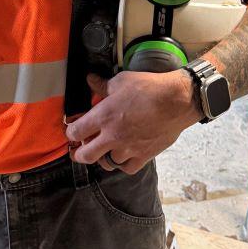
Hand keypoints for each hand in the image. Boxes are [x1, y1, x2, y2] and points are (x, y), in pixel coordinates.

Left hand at [66, 70, 201, 174]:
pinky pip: (127, 168)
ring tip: (104, 150)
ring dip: (103, 157)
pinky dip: (123, 164)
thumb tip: (90, 80)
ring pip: (107, 163)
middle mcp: (112, 136)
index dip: (70, 132)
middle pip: (86, 155)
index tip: (72, 131)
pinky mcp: (144, 156)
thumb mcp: (121, 80)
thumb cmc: (148, 88)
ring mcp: (128, 148)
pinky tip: (123, 156)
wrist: (176, 101)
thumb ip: (102, 85)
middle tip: (79, 150)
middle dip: (79, 154)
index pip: (76, 131)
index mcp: (103, 116)